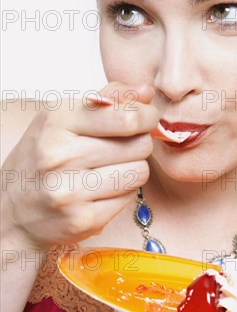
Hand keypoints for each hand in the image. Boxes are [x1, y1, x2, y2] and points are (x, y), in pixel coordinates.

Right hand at [1, 83, 159, 249]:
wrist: (11, 213)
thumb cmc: (41, 161)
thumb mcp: (62, 120)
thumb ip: (106, 101)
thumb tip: (147, 92)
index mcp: (57, 121)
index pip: (126, 117)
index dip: (147, 117)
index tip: (147, 119)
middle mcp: (61, 155)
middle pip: (139, 145)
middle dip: (138, 144)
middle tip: (122, 149)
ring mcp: (71, 190)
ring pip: (139, 172)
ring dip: (132, 170)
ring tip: (110, 171)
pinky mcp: (84, 219)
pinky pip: (129, 198)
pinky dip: (122, 193)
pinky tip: (101, 192)